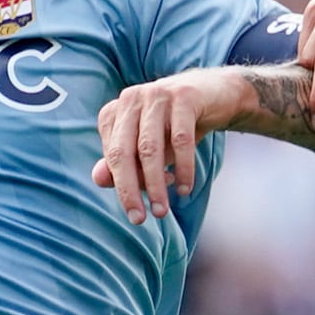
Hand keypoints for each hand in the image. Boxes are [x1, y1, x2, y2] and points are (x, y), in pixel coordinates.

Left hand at [92, 67, 237, 222]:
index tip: (136, 209)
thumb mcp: (148, 147)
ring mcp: (157, 94)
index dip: (121, 185)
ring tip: (162, 211)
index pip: (111, 155)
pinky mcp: (184, 96)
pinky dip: (182, 168)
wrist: (217, 94)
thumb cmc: (176, 125)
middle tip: (139, 219)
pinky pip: (181, 140)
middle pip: (122, 152)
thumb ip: (122, 163)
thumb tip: (97, 179)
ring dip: (155, 184)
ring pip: (150, 148)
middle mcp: (131, 99)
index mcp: (116, 111)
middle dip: (129, 189)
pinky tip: (185, 189)